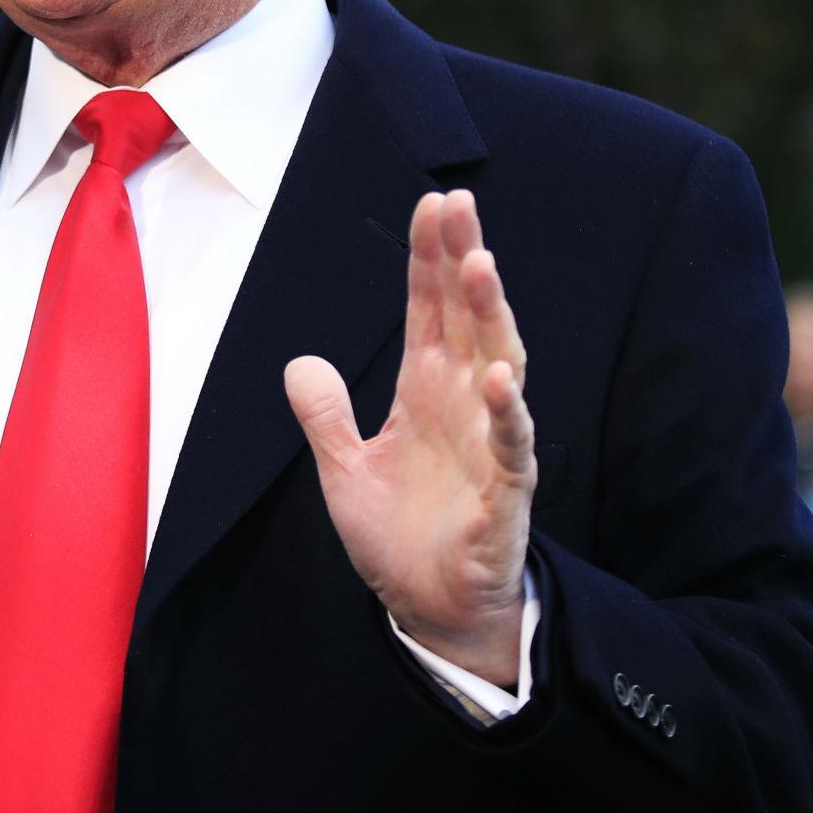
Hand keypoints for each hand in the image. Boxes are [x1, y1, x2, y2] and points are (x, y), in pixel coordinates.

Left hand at [283, 189, 534, 683]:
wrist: (430, 610)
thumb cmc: (400, 535)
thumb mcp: (344, 469)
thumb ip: (325, 415)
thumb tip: (299, 362)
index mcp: (427, 390)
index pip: (430, 310)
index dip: (429, 259)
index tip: (431, 203)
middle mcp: (464, 403)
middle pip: (468, 317)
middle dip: (462, 259)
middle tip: (457, 205)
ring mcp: (490, 443)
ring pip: (500, 363)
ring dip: (491, 315)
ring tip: (478, 263)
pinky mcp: (506, 492)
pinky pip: (513, 445)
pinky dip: (509, 411)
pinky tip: (501, 378)